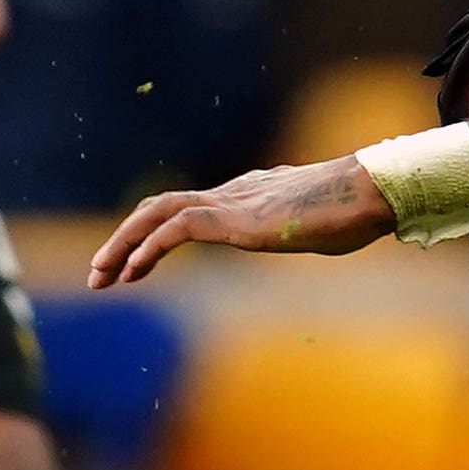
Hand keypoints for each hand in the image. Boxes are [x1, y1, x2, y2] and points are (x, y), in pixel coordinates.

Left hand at [88, 157, 395, 286]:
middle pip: (160, 208)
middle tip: (100, 274)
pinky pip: (177, 227)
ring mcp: (231, 202)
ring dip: (123, 245)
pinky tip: (134, 270)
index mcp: (249, 194)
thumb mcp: (320, 227)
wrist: (369, 194)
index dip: (151, 235)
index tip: (133, 265)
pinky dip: (149, 247)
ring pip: (157, 213)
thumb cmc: (357, 211)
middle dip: (123, 240)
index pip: (187, 209)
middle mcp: (233, 193)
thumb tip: (321, 231)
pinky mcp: (233, 218)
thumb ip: (305, 228)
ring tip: (102, 276)